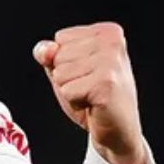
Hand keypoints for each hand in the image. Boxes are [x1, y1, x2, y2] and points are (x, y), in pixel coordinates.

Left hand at [33, 22, 149, 163]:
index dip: (65, 62)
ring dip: (70, 90)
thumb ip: (50, 54)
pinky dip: (75, 102)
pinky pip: (66, 90)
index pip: (60, 39)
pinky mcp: (106, 84)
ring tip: (92, 95)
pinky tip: (94, 104)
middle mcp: (113, 42)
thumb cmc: (93, 97)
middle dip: (67, 77)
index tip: (88, 74)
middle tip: (91, 88)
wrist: (118, 131)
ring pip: (60, 73)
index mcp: (108, 32)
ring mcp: (111, 62)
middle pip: (58, 55)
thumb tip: (45, 49)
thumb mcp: (67, 69)